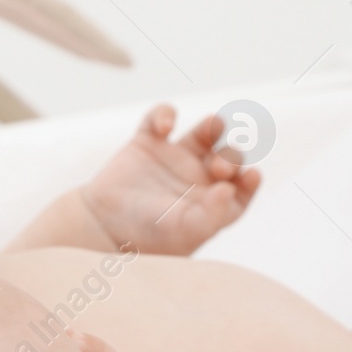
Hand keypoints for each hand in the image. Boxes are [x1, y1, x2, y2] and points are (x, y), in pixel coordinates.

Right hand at [81, 105, 261, 255]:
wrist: (99, 225)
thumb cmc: (145, 235)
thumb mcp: (183, 232)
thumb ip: (210, 215)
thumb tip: (229, 190)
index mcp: (210, 203)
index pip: (240, 189)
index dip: (250, 181)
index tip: (252, 175)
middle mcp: (197, 178)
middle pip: (227, 157)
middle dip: (230, 157)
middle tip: (219, 166)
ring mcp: (174, 158)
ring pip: (206, 132)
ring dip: (213, 125)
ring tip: (211, 126)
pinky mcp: (148, 143)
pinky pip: (160, 119)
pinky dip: (164, 115)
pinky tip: (165, 127)